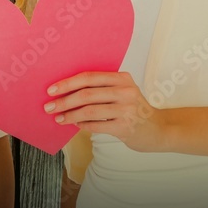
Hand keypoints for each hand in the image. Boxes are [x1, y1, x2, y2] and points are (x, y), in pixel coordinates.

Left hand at [44, 72, 165, 151]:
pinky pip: (96, 125)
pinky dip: (82, 125)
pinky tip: (75, 125)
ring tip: (59, 118)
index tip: (51, 89)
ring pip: (89, 110)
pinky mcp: (125, 126)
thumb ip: (101, 89)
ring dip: (70, 115)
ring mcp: (126, 109)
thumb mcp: (123, 92)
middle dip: (64, 100)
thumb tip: (67, 91)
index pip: (89, 77)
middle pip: (86, 93)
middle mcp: (125, 91)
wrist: (158, 129)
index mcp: (122, 78)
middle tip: (49, 107)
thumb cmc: (134, 109)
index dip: (68, 83)